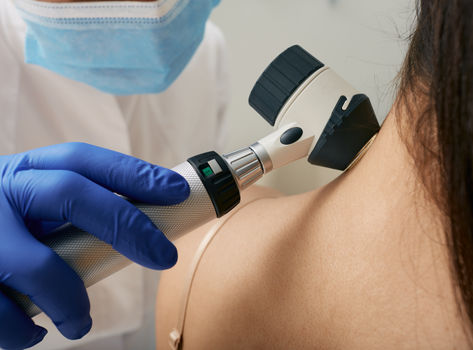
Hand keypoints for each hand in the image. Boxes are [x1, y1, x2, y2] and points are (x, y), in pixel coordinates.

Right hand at [0, 143, 188, 349]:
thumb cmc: (6, 230)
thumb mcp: (34, 208)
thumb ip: (77, 212)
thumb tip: (145, 229)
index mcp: (27, 172)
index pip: (85, 160)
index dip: (134, 173)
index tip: (177, 191)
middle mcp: (1, 192)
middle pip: (71, 193)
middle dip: (126, 225)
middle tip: (165, 257)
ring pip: (36, 266)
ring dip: (70, 301)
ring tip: (79, 323)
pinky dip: (23, 330)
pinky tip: (34, 331)